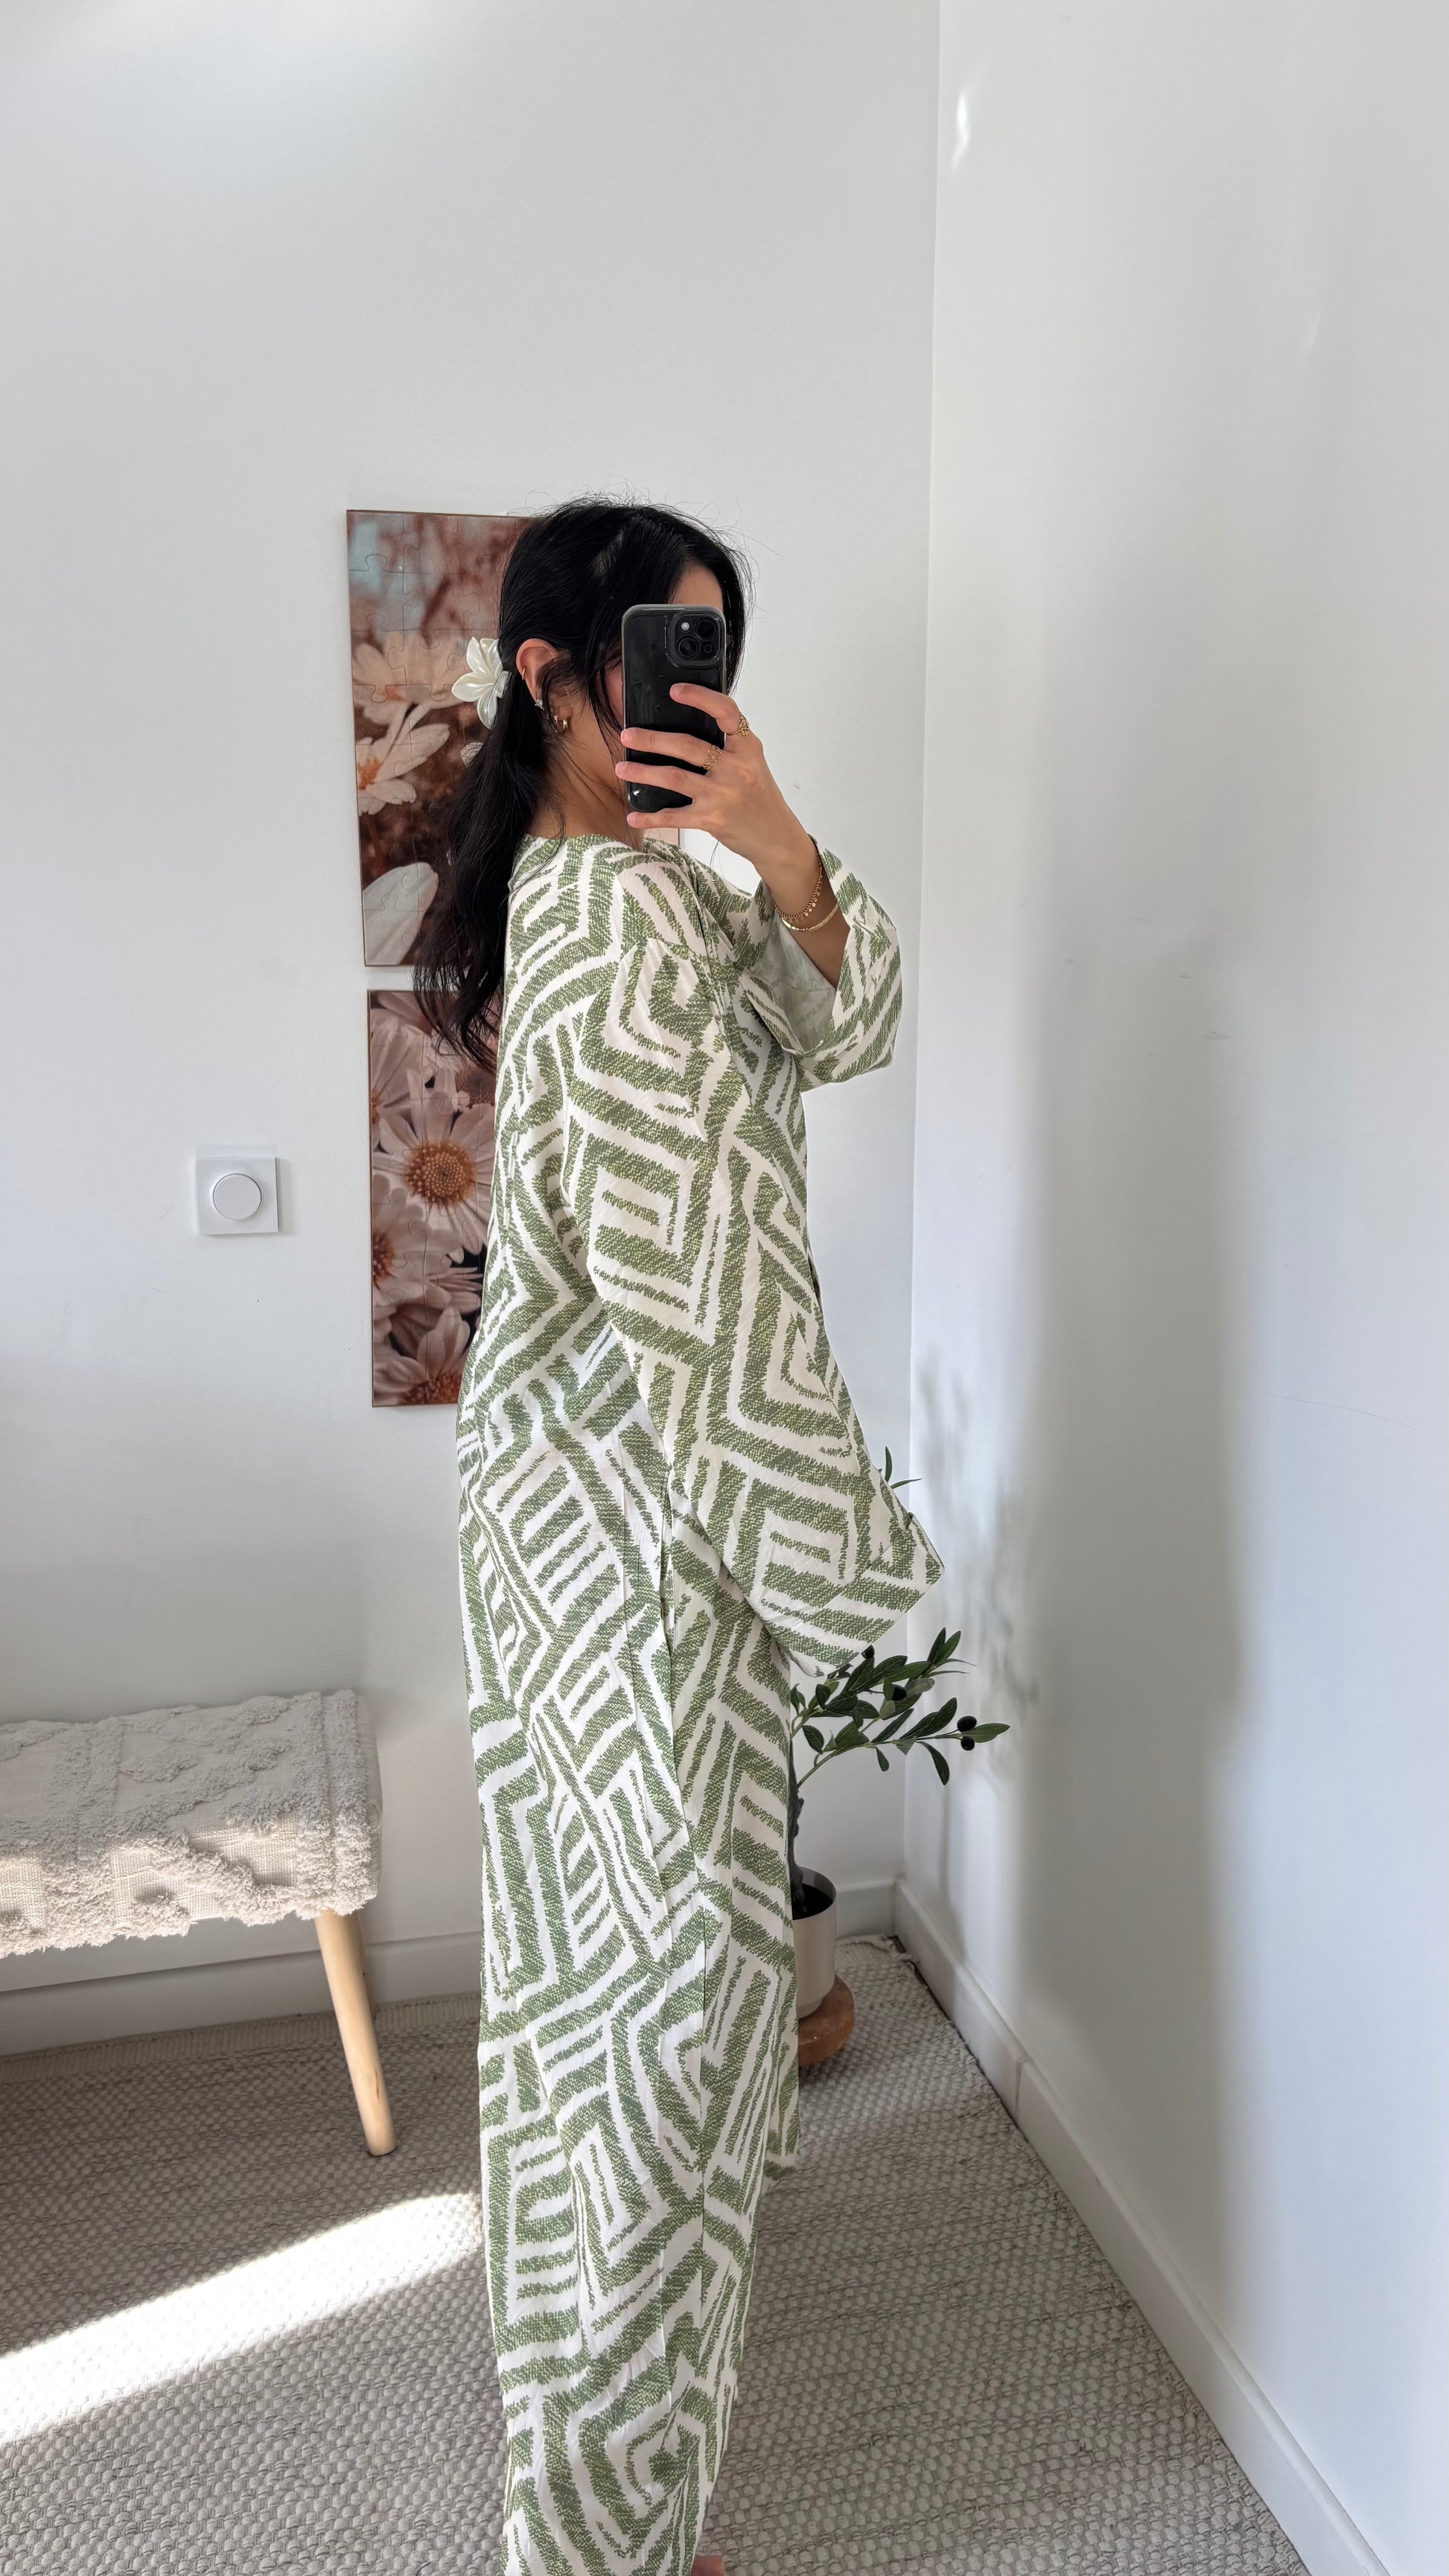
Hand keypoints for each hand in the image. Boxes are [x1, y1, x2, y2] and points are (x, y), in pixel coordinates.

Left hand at [615, 684, 818, 913]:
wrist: (775, 836)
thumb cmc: (759, 796)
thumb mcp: (752, 762)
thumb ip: (728, 745)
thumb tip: (685, 726)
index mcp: (747, 747)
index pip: (726, 713)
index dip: (700, 698)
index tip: (675, 691)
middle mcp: (736, 768)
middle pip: (688, 746)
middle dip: (653, 739)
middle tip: (627, 734)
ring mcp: (722, 794)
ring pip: (674, 777)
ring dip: (643, 772)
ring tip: (622, 767)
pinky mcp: (712, 819)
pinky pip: (674, 816)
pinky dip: (651, 817)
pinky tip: (633, 815)